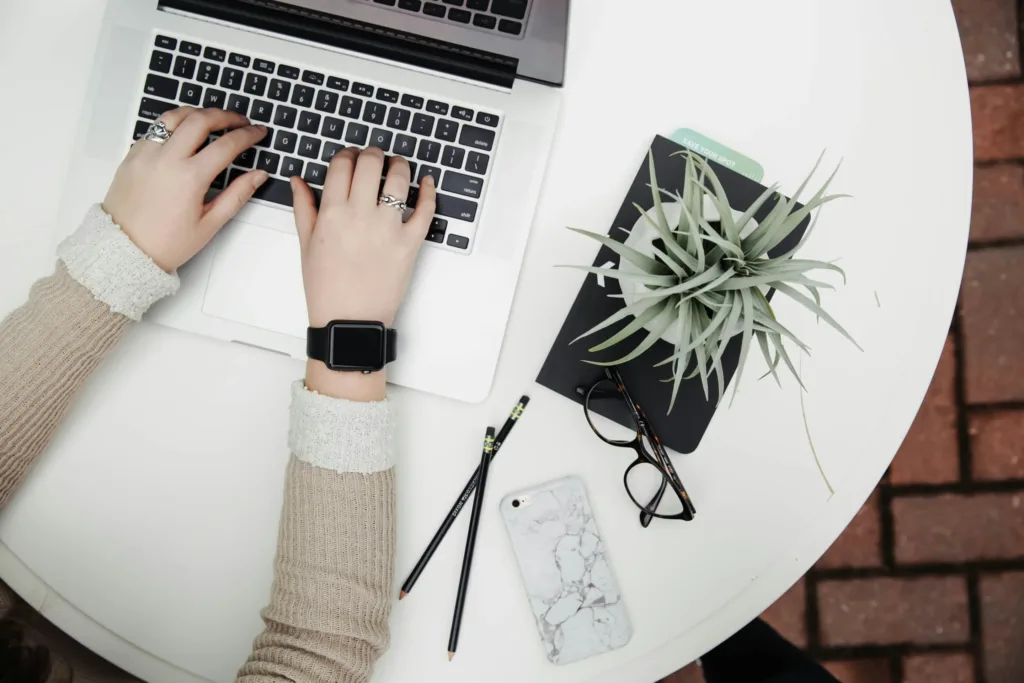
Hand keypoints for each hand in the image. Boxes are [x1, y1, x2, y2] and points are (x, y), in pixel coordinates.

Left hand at [103, 107, 269, 271]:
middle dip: (225, 116)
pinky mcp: (132, 155)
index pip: (226, 145)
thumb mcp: (209, 224)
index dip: (247, 135)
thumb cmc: (165, 243)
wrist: (124, 250)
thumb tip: (258, 176)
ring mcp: (146, 154)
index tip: (257, 132)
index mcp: (189, 178)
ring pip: (174, 116)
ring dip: (197, 113)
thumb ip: (237, 195)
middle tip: (239, 120)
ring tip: (211, 118)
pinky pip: (155, 130)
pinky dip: (173, 125)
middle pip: (200, 120)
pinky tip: (184, 134)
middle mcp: (166, 159)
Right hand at [292, 147, 436, 399]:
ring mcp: (388, 228)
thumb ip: (304, 208)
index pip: (342, 165)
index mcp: (332, 213)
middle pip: (370, 163)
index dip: (347, 154)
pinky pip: (425, 210)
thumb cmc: (327, 288)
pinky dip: (429, 192)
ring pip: (399, 179)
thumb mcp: (306, 245)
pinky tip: (426, 183)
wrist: (349, 321)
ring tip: (398, 165)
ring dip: (400, 165)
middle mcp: (360, 215)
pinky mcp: (410, 243)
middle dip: (373, 153)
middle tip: (375, 156)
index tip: (350, 157)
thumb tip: (299, 181)